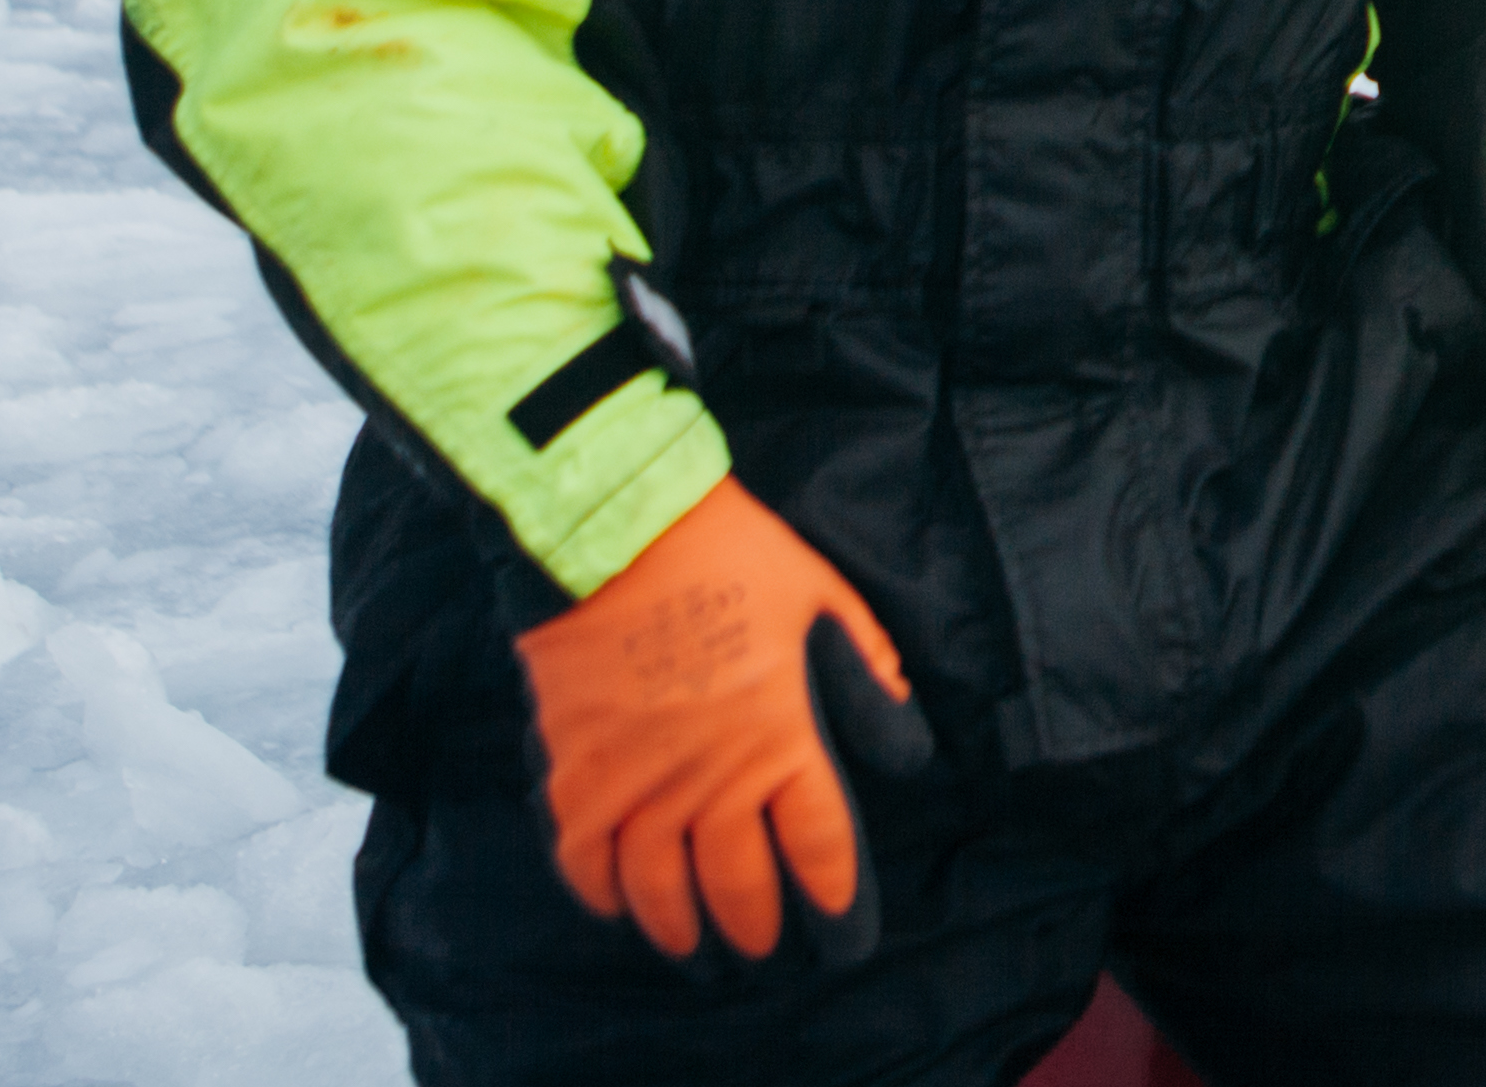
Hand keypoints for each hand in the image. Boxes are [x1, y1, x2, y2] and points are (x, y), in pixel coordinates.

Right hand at [514, 477, 932, 961]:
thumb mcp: (824, 599)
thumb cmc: (730, 556)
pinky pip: (586, 862)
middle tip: (767, 955)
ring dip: (683, 932)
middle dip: (759, 931)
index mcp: (780, 738)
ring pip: (660, 891)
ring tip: (702, 953)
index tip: (843, 935)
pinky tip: (621, 908)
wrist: (615, 531)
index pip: (819, 848)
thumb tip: (909, 745)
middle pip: (738, 886)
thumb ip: (866, 673)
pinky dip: (603, 895)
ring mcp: (636, 783)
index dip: (835, 902)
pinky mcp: (576, 774)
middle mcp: (709, 778)